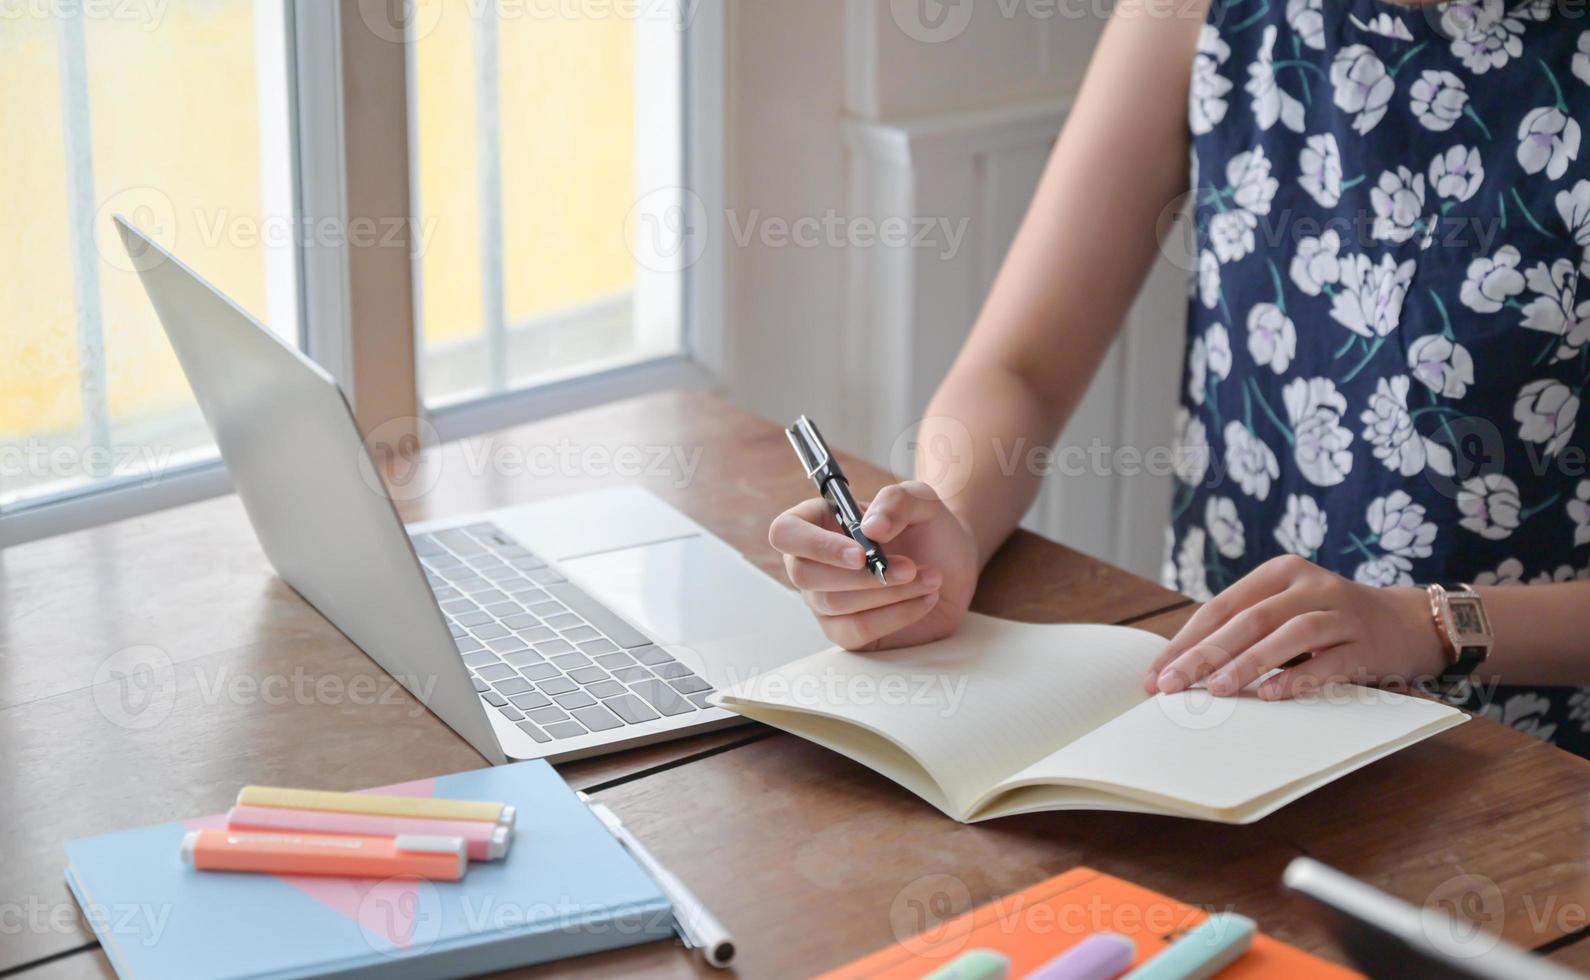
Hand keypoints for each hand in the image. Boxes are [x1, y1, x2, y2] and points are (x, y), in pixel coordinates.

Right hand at [768, 481, 978, 650]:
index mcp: (815, 522)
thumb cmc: (926, 526)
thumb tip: (870, 528)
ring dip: (888, 594)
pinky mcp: (845, 630)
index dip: (816, 545)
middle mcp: (811, 562)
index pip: (785, 532)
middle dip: (861, 575)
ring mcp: (823, 600)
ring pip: (834, 604)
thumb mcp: (920, 500)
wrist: (952, 563)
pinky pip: (856, 631)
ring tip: (929, 578)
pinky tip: (925, 599)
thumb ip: (896, 501)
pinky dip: (896, 616)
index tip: (861, 553)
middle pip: (805, 575)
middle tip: (910, 568)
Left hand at [1143, 555, 1446, 699]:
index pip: (1221, 607)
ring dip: (1247, 663)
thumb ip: (1243, 629)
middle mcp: (1308, 585)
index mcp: (1279, 573)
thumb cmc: (1328, 621)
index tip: (1156, 674)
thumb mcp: (1285, 610)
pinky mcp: (1366, 643)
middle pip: (1247, 620)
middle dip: (1203, 655)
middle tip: (1172, 686)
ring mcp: (1340, 612)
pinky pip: (1327, 661)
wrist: (1406, 622)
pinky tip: (1269, 695)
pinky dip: (1297, 678)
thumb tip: (1181, 668)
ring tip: (1216, 690)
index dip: (1185, 641)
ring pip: (1286, 635)